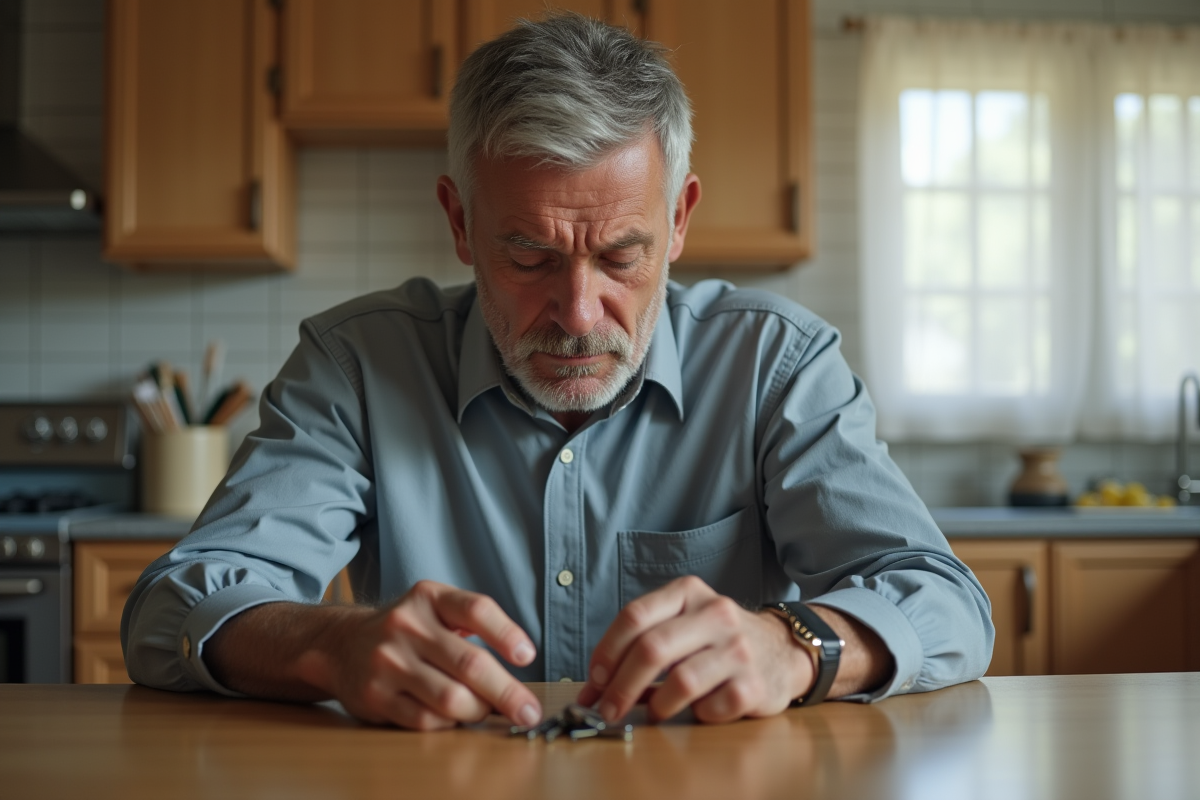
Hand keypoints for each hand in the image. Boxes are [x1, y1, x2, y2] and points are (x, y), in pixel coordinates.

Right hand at [295, 580, 541, 730]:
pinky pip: (426, 720)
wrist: (341, 644)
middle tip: (528, 711)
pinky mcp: (376, 696)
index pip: (476, 610)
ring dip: (478, 710)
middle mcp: (407, 625)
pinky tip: (452, 715)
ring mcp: (389, 662)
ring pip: (451, 698)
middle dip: (507, 693)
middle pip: (471, 664)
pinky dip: (448, 722)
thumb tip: (520, 659)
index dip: (507, 634)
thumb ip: (473, 623)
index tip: (527, 656)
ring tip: (485, 710)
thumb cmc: (406, 629)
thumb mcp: (434, 607)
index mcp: (428, 598)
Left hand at [576, 576, 813, 723]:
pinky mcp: (755, 684)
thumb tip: (595, 689)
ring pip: (681, 681)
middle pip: (652, 648)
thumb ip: (642, 645)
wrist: (781, 650)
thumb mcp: (683, 624)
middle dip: (621, 686)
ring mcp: (738, 648)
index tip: (594, 681)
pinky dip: (695, 715)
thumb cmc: (717, 640)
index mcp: (688, 592)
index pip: (635, 616)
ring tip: (653, 712)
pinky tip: (697, 710)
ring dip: (656, 705)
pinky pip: (711, 707)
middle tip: (607, 710)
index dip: (607, 652)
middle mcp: (715, 613)